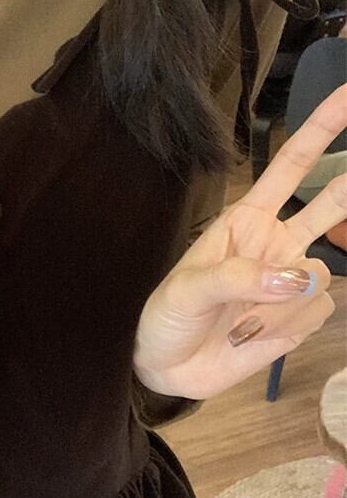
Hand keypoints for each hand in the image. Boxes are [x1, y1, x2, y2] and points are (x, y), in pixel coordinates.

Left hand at [133, 83, 346, 400]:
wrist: (166, 366)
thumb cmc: (168, 315)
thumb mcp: (189, 289)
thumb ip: (240, 278)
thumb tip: (297, 278)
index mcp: (246, 220)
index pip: (289, 167)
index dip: (320, 130)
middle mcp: (276, 243)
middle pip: (330, 203)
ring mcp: (291, 281)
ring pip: (321, 275)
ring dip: (280, 304)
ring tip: (237, 322)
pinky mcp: (300, 317)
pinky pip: (317, 311)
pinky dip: (284, 326)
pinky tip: (251, 335)